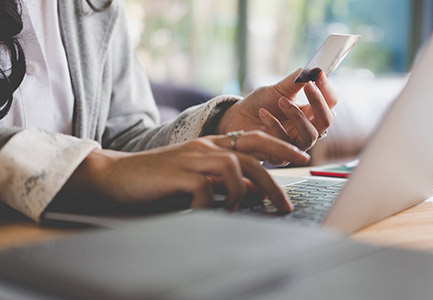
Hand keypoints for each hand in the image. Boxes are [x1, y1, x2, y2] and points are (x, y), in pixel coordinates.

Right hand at [64, 131, 308, 211]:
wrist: (118, 173)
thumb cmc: (161, 177)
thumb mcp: (198, 175)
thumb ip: (225, 180)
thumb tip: (256, 191)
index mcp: (212, 143)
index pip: (255, 138)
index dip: (280, 147)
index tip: (301, 158)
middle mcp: (206, 147)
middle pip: (252, 157)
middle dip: (273, 183)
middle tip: (285, 205)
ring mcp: (191, 158)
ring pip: (233, 166)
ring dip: (242, 192)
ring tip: (237, 209)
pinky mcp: (176, 174)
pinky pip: (204, 187)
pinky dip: (211, 203)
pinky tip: (206, 210)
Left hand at [216, 69, 337, 154]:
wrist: (237, 118)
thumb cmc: (260, 104)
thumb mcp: (279, 89)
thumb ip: (296, 80)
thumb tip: (315, 69)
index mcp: (311, 113)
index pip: (330, 103)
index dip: (327, 89)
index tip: (319, 75)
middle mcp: (307, 130)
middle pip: (326, 121)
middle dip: (318, 102)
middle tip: (308, 86)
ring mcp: (295, 145)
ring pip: (310, 135)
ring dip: (297, 115)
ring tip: (281, 100)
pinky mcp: (279, 157)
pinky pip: (284, 143)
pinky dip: (274, 125)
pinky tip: (263, 113)